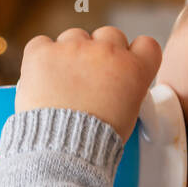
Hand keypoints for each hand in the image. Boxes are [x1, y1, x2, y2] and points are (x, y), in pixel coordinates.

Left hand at [15, 26, 161, 140]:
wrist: (62, 151)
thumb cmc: (96, 142)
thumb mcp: (128, 117)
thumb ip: (127, 90)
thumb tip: (115, 87)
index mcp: (134, 69)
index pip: (147, 45)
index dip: (134, 55)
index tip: (124, 65)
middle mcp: (107, 51)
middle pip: (109, 35)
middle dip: (101, 53)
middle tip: (89, 79)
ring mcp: (73, 48)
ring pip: (75, 36)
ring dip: (70, 54)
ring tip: (61, 84)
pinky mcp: (42, 52)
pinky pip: (42, 44)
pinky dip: (41, 58)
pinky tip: (42, 79)